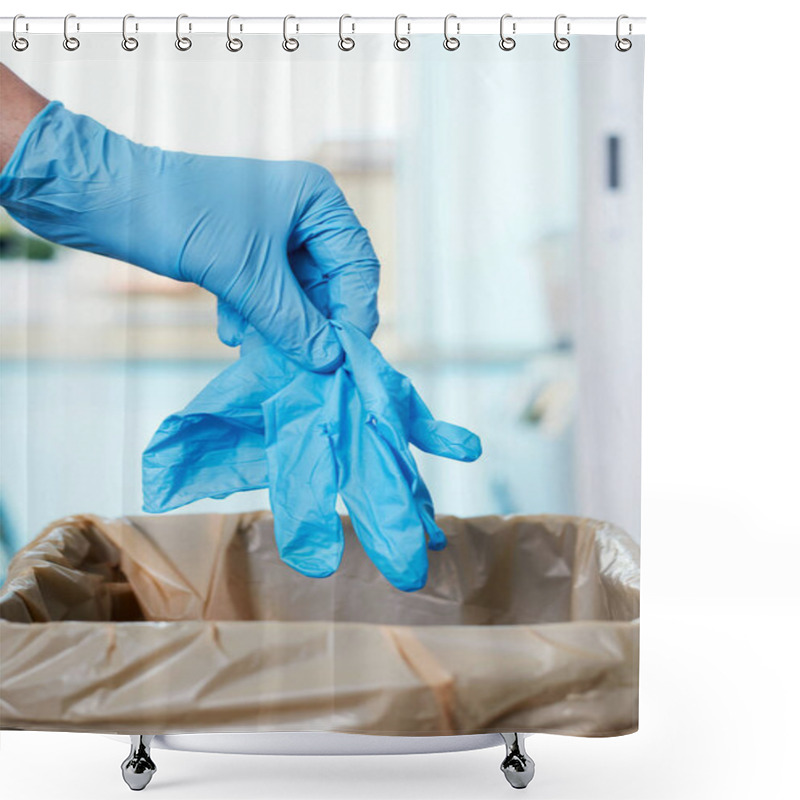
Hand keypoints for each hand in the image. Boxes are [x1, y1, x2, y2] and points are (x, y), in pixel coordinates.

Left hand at [0, 100, 378, 370]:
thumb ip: (292, 322)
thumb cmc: (179, 217)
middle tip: (304, 365)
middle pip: (328, 284)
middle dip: (312, 326)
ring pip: (296, 294)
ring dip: (280, 326)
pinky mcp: (246, 248)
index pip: (357, 265)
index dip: (354, 314)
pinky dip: (254, 315)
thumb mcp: (244, 276)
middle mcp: (303, 213)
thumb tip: (330, 362)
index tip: (345, 358)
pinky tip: (232, 334)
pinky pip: (268, 292)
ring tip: (258, 353)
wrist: (104, 196)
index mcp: (316, 200)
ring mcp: (274, 231)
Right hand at [144, 321, 481, 590]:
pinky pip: (420, 418)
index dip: (308, 523)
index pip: (304, 492)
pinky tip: (468, 451)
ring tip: (438, 536)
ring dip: (415, 496)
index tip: (316, 564)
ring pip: (397, 466)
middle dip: (385, 529)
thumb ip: (193, 442)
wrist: (296, 337)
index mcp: (300, 453)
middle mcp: (339, 448)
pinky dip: (444, 436)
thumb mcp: (224, 406)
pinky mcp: (391, 402)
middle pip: (365, 491)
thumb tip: (154, 483)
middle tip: (407, 574)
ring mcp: (369, 427)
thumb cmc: (262, 378)